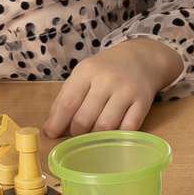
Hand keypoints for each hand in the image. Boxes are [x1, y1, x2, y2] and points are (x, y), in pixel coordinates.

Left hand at [44, 38, 183, 136]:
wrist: (140, 58)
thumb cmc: (104, 70)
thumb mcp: (81, 76)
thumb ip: (63, 100)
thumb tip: (49, 129)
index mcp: (87, 71)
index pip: (67, 103)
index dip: (57, 124)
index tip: (52, 134)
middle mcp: (107, 79)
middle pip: (84, 118)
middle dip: (76, 132)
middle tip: (76, 132)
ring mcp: (127, 91)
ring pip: (105, 127)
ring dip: (95, 136)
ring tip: (92, 133)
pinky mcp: (143, 102)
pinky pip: (127, 129)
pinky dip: (117, 136)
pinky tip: (112, 132)